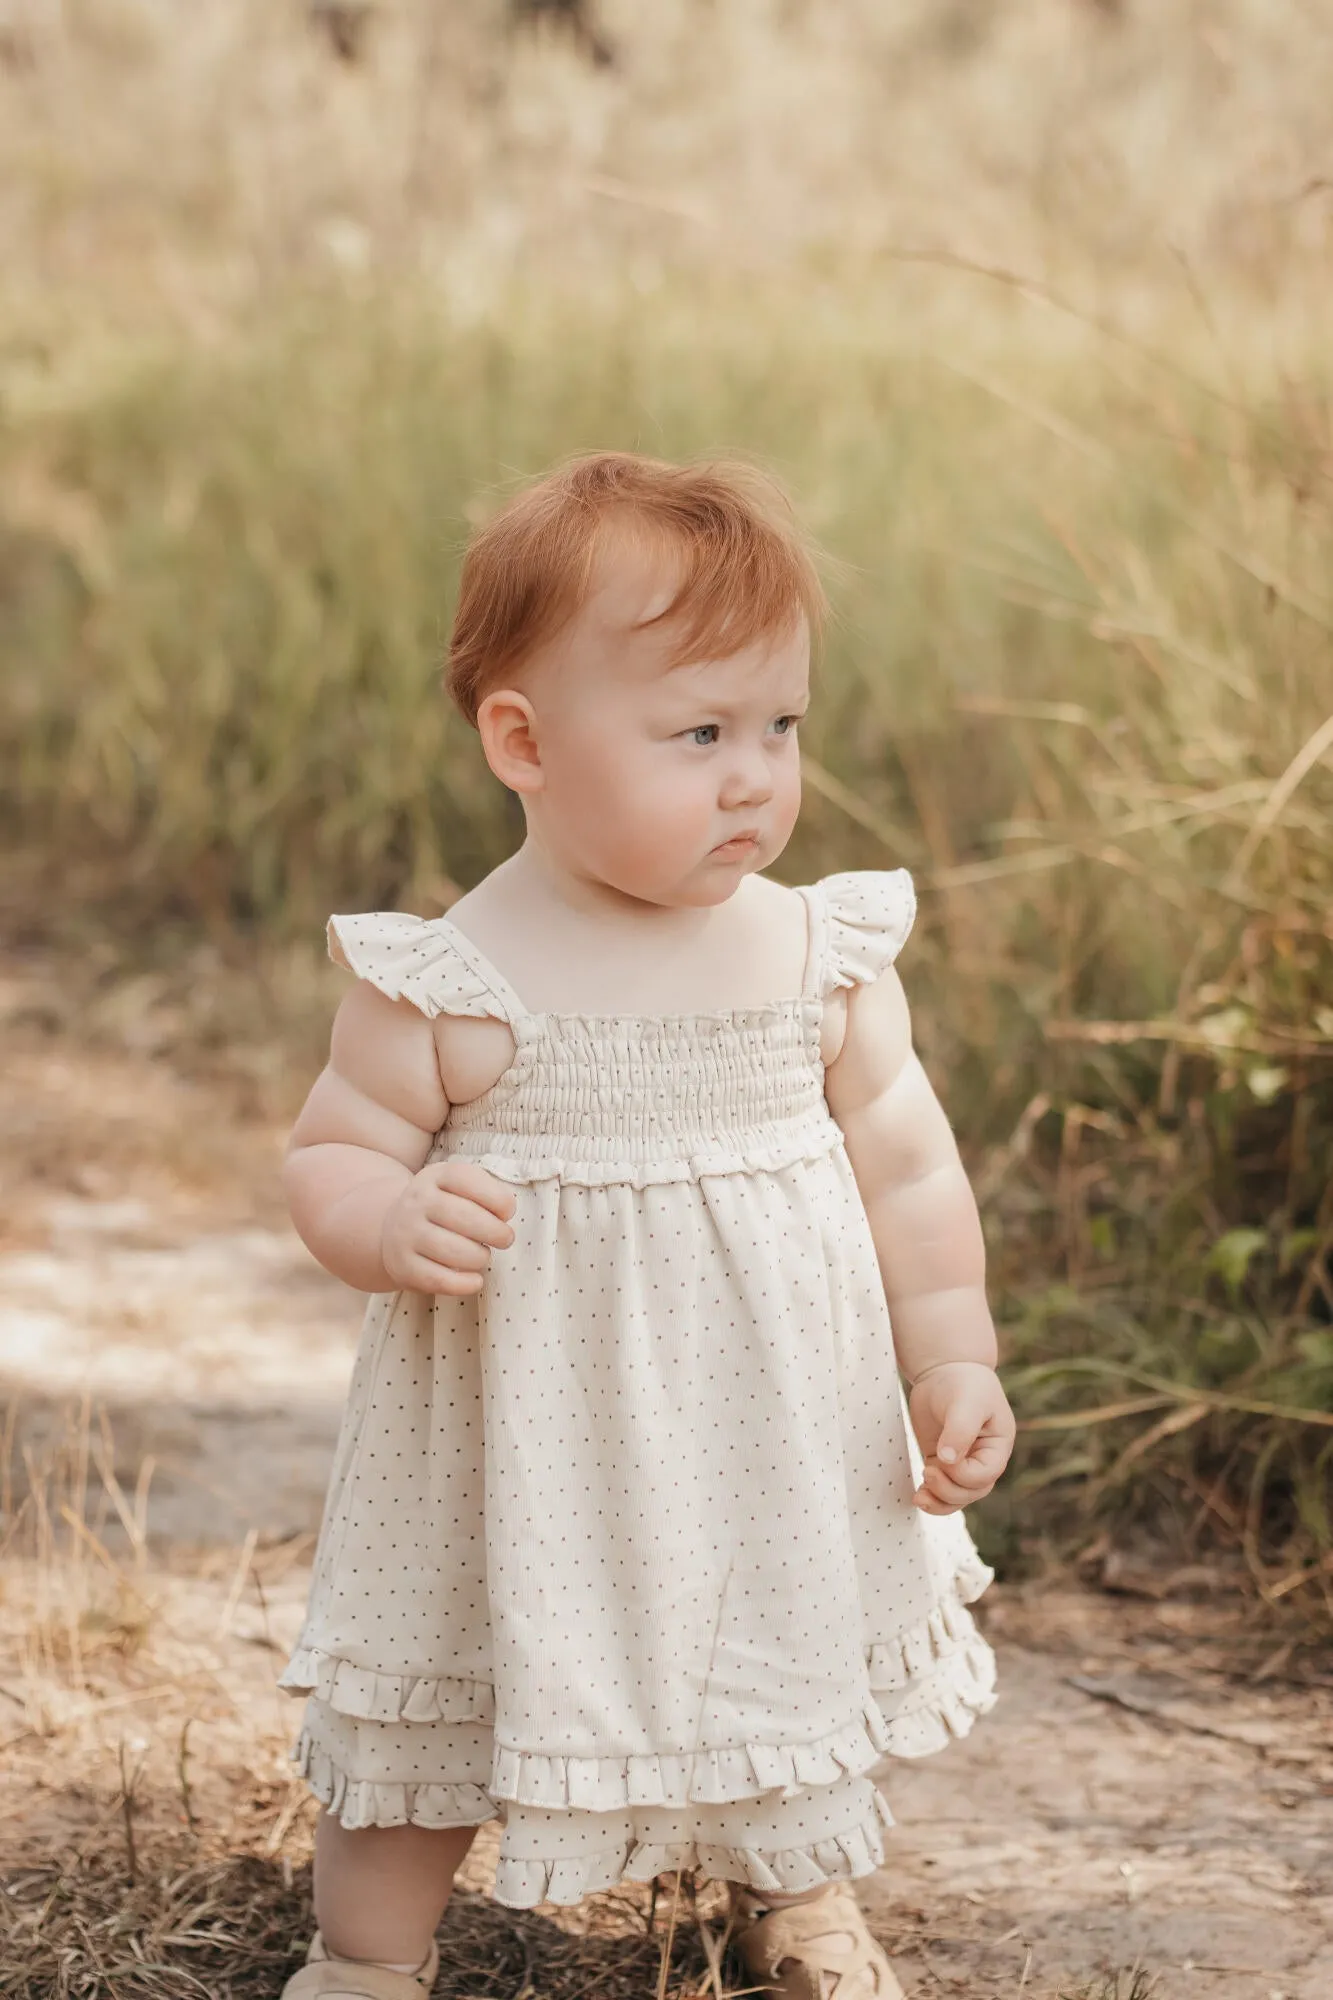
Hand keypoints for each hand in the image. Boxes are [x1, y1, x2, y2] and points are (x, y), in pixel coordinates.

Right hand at [380, 1159, 516, 1295]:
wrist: (391, 1230)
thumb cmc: (439, 1209)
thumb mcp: (455, 1187)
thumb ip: (483, 1191)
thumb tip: (505, 1213)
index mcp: (434, 1177)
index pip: (467, 1180)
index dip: (497, 1198)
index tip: (507, 1212)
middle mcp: (417, 1202)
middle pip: (465, 1217)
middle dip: (496, 1232)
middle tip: (505, 1239)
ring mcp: (406, 1235)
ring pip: (455, 1251)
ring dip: (480, 1257)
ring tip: (482, 1256)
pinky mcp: (403, 1267)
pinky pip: (439, 1280)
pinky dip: (465, 1284)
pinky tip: (475, 1281)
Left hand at [908, 1360, 1014, 1515]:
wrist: (946, 1370)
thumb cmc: (964, 1383)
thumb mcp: (967, 1402)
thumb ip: (960, 1430)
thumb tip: (947, 1461)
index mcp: (997, 1447)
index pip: (984, 1475)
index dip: (962, 1474)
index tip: (942, 1457)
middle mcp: (983, 1459)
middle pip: (971, 1492)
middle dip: (949, 1491)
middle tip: (928, 1471)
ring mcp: (962, 1463)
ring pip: (956, 1497)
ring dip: (939, 1501)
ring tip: (920, 1496)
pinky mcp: (942, 1462)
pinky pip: (940, 1489)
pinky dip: (930, 1497)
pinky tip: (917, 1496)